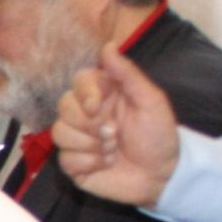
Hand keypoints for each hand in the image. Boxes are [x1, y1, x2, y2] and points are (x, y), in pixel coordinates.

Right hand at [53, 48, 179, 206]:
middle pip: (64, 106)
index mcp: (104, 95)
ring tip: (113, 149)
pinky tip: (107, 163)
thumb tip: (108, 45)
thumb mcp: (150, 100)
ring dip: (90, 144)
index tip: (97, 106)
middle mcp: (86, 114)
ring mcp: (78, 139)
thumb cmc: (159, 136)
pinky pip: (65, 159)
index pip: (79, 81)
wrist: (162, 175)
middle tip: (114, 133)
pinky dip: (90, 163)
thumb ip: (128, 73)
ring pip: (59, 133)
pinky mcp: (74, 163)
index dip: (84, 93)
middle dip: (89, 123)